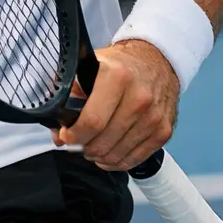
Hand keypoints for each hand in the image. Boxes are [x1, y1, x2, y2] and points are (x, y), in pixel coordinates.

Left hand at [54, 40, 179, 171]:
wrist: (155, 60)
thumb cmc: (119, 65)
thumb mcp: (88, 67)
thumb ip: (67, 95)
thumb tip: (57, 131)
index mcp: (117, 77)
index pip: (93, 121)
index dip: (75, 135)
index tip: (66, 136)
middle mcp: (139, 98)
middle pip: (104, 141)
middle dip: (84, 147)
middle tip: (78, 142)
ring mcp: (154, 117)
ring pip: (118, 153)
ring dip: (99, 156)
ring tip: (91, 147)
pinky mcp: (164, 131)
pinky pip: (136, 159)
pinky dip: (118, 162)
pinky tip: (108, 154)